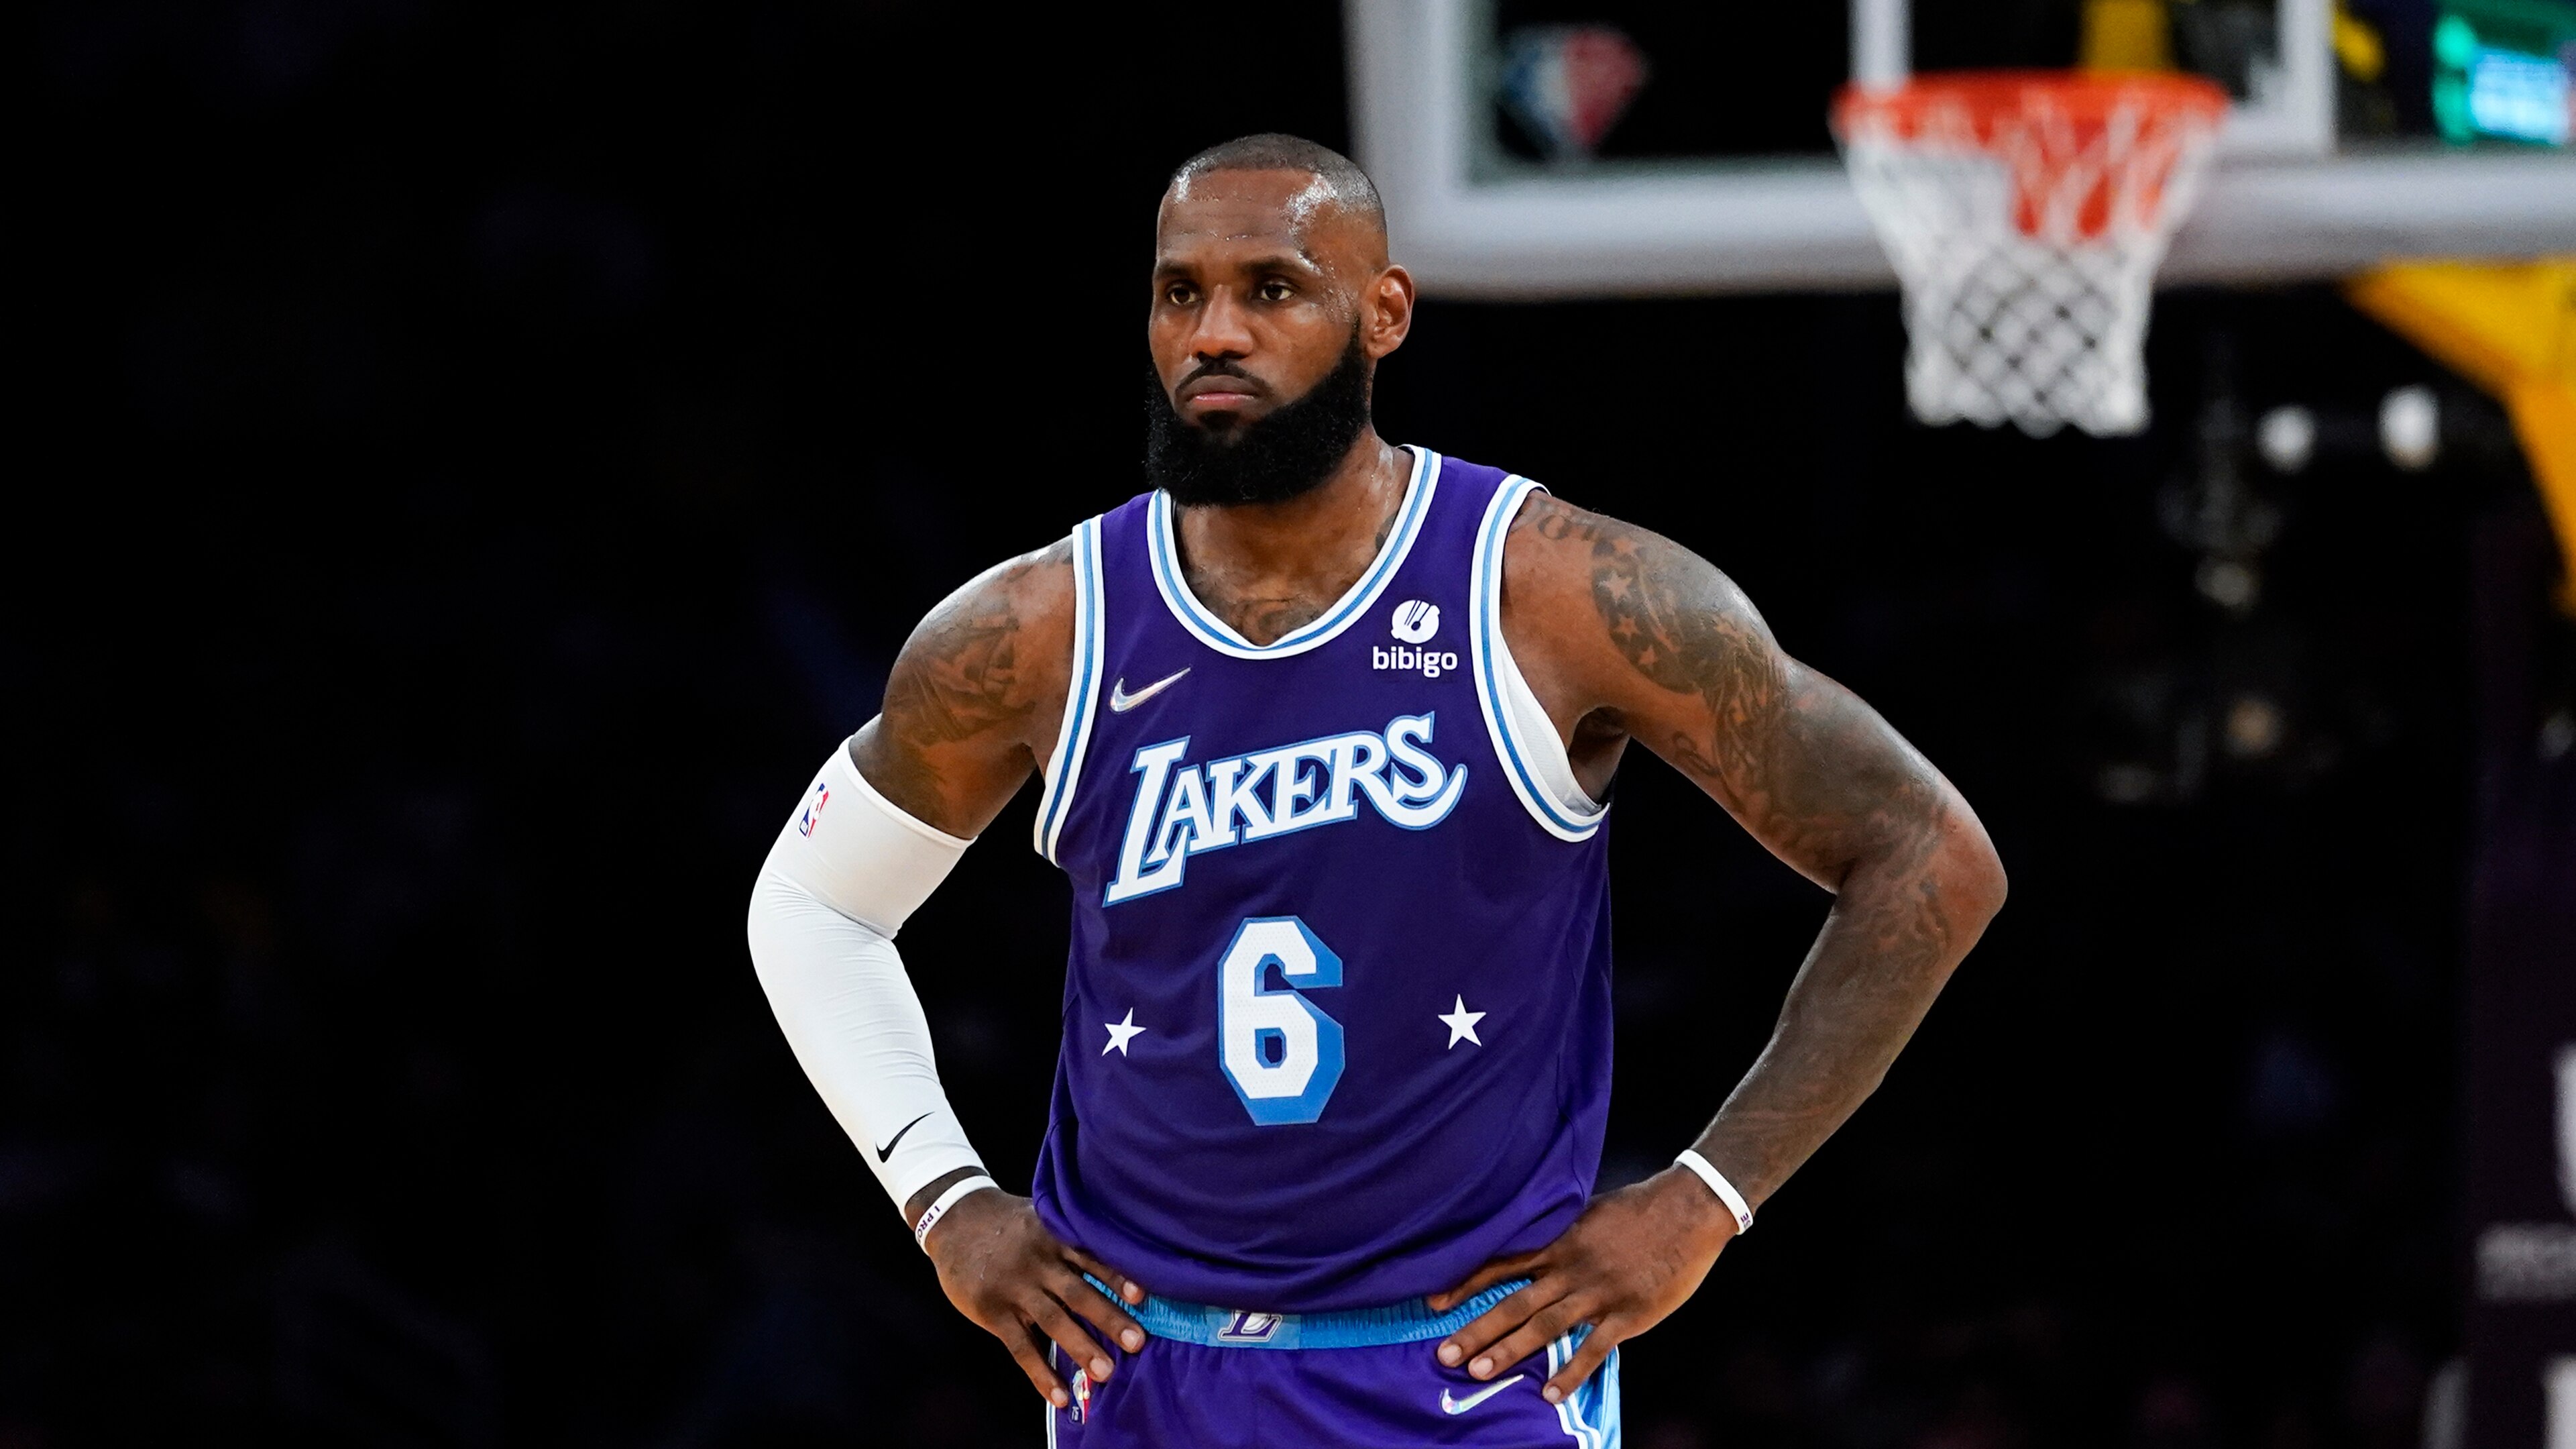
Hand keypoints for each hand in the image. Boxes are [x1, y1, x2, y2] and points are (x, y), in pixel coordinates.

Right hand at [921, 1187, 1150, 1406]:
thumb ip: (1072, 1235)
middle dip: (1109, 1318)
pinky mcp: (993, 1312)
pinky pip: (1020, 1347)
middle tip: (1137, 1342)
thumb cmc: (1009, 1222)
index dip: (1116, 1276)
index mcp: (1054, 1238)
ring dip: (1081, 1347)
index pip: (1091, 1257)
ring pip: (1053, 1322)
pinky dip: (1040, 1373)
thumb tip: (1122, 1254)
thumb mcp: (1041, 1216)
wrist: (955, 1219)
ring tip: (1106, 1372)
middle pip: (1078, 1293)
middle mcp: (1038, 1263)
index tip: (1142, 1295)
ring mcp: (1015, 1289)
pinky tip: (1059, 1396)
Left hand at [1426, 1168, 1737, 1403]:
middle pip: (1514, 1303)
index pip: (1501, 1264)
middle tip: (1443, 1354)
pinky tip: (1548, 1394)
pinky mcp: (1627, 1315)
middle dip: (1477, 1330)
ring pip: (1545, 1327)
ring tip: (1478, 1372)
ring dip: (1510, 1351)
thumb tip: (1529, 1238)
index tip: (1434, 1303)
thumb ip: (1557, 1231)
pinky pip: (1594, 1349)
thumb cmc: (1637, 1209)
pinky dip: (1570, 1373)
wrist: (1688, 1211)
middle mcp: (1570, 1269)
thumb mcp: (1587, 1211)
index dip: (1466, 1284)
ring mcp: (1598, 1294)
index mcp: (1559, 1242)